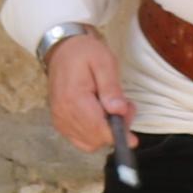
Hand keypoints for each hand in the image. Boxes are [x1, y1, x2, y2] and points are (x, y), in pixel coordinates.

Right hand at [45, 30, 131, 155]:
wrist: (62, 49)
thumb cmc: (84, 53)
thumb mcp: (104, 62)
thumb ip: (111, 88)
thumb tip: (119, 111)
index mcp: (74, 99)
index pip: (98, 130)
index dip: (118, 135)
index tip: (132, 136)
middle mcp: (63, 113)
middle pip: (96, 139)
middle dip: (115, 130)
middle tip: (124, 107)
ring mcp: (60, 119)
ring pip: (89, 143)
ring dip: (105, 133)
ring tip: (112, 109)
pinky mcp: (60, 122)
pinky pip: (81, 140)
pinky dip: (94, 134)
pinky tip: (101, 116)